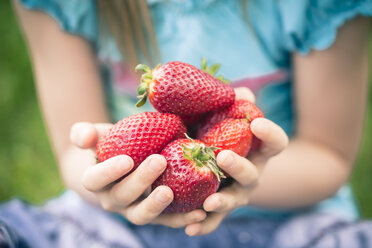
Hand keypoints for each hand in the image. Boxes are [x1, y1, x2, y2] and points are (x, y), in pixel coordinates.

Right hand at [70, 123, 206, 226]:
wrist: (122, 164)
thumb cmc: (109, 146)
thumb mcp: (97, 136)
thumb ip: (84, 134)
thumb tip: (84, 136)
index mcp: (95, 181)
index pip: (95, 179)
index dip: (109, 172)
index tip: (127, 159)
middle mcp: (112, 200)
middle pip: (122, 196)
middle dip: (141, 181)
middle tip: (159, 161)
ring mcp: (133, 209)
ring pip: (142, 215)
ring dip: (156, 206)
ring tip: (170, 192)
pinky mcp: (155, 214)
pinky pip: (167, 220)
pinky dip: (182, 219)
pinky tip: (199, 211)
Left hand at [183, 87, 288, 235]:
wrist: (216, 159)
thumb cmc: (221, 132)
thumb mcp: (225, 115)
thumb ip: (232, 103)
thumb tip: (239, 93)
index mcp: (258, 150)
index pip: (276, 143)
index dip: (271, 134)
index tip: (256, 123)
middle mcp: (251, 173)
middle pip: (252, 174)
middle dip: (240, 167)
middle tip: (223, 157)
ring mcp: (236, 193)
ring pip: (234, 200)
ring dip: (223, 202)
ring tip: (209, 202)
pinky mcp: (219, 208)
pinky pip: (214, 221)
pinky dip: (204, 225)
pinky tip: (190, 229)